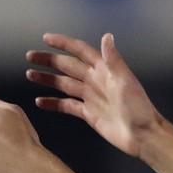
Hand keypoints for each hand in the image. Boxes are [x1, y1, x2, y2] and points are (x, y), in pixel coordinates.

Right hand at [26, 32, 160, 158]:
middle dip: (49, 60)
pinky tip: (40, 102)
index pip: (80, 51)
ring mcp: (90, 97)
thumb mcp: (125, 82)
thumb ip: (114, 60)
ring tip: (30, 75)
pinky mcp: (88, 113)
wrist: (143, 135)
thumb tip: (106, 36)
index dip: (63, 44)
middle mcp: (95, 81)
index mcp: (104, 70)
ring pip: (64, 84)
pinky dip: (53, 103)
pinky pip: (66, 106)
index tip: (46, 38)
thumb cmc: (139, 108)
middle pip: (67, 66)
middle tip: (30, 56)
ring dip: (47, 79)